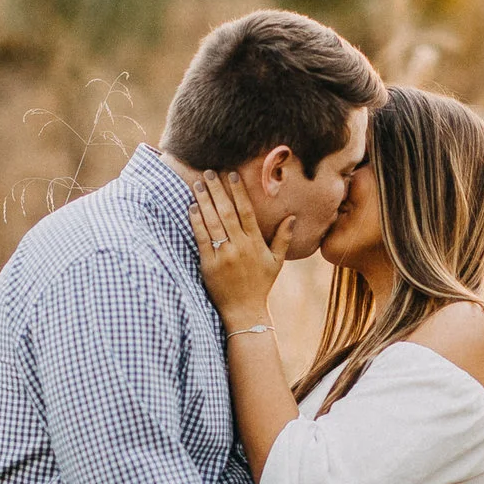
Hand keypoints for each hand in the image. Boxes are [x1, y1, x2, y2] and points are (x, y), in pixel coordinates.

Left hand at [188, 170, 294, 323]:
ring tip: (197, 184)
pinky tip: (192, 207)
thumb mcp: (277, 262)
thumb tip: (292, 217)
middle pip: (227, 212)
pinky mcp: (209, 264)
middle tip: (208, 172)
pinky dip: (196, 221)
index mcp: (255, 243)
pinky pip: (201, 238)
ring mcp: (223, 255)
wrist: (245, 310)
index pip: (246, 211)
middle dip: (217, 190)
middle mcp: (240, 246)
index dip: (238, 192)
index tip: (230, 175)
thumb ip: (283, 238)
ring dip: (204, 201)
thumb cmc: (261, 285)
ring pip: (212, 222)